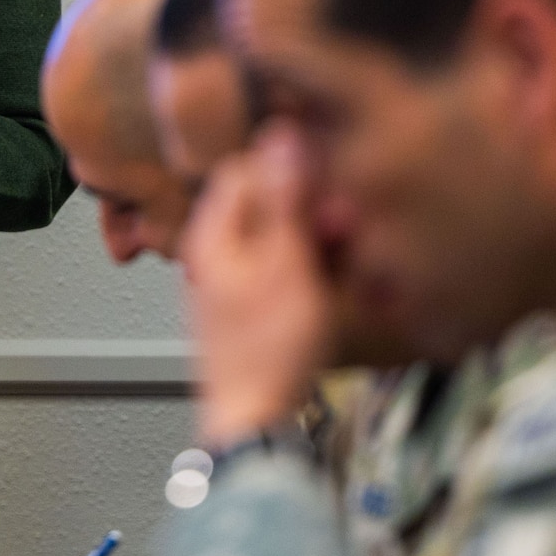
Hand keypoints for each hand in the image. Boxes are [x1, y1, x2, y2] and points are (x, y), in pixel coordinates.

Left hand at [180, 123, 331, 443]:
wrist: (256, 421)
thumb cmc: (269, 348)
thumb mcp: (287, 264)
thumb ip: (285, 200)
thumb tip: (282, 134)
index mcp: (212, 230)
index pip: (247, 163)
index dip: (291, 166)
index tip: (327, 184)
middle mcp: (215, 247)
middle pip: (264, 198)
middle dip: (309, 205)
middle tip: (342, 230)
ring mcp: (232, 276)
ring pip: (279, 232)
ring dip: (316, 238)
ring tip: (343, 262)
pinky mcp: (251, 301)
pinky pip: (283, 264)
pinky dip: (310, 267)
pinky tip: (335, 286)